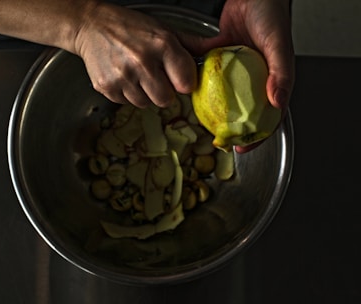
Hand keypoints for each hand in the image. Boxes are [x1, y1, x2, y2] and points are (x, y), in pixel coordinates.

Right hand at [74, 3, 197, 107]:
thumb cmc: (130, 27)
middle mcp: (142, 62)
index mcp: (161, 45)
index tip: (178, 79)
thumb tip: (215, 51)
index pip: (185, 84)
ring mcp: (122, 76)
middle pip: (166, 100)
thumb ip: (189, 44)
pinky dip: (127, 94)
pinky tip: (124, 77)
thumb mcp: (163, 29)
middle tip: (156, 78)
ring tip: (137, 75)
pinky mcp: (107, 87)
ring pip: (146, 104)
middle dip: (164, 92)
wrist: (91, 26)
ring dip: (145, 94)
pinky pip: (127, 103)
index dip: (183, 84)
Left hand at [184, 0, 294, 152]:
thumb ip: (281, 74)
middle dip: (231, 129)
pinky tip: (188, 88)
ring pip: (222, 95)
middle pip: (242, 111)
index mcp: (271, 81)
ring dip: (212, 108)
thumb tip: (277, 102)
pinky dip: (200, 79)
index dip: (257, 136)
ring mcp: (235, 69)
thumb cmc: (273, 15)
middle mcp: (252, 79)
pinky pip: (208, 71)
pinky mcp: (219, 56)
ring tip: (199, 121)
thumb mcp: (279, 46)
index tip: (241, 149)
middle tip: (217, 141)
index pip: (268, 116)